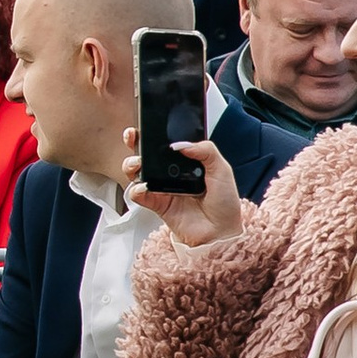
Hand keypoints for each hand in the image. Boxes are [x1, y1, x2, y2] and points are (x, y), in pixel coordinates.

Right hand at [119, 121, 244, 248]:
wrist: (220, 233)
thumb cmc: (224, 204)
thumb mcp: (222, 170)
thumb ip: (206, 150)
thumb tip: (181, 144)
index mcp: (186, 161)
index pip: (166, 142)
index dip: (155, 132)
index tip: (148, 124)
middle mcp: (170, 172)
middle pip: (145, 153)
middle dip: (135, 142)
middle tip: (133, 137)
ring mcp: (161, 187)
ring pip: (136, 171)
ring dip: (132, 164)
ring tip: (139, 164)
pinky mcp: (155, 203)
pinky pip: (138, 193)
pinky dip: (137, 188)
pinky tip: (145, 187)